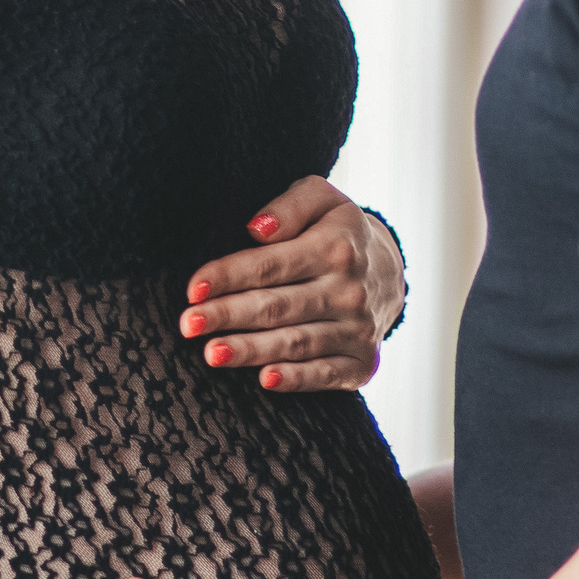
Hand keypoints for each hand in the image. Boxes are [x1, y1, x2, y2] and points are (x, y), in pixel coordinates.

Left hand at [181, 176, 405, 394]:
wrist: (390, 273)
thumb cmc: (337, 232)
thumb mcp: (321, 200)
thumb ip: (290, 207)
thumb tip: (256, 229)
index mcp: (336, 247)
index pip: (272, 265)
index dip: (230, 276)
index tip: (193, 289)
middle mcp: (349, 291)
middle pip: (278, 306)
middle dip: (229, 315)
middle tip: (189, 324)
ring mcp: (357, 330)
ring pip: (295, 342)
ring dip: (251, 350)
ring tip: (212, 353)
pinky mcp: (362, 362)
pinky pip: (326, 374)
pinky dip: (297, 378)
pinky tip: (265, 379)